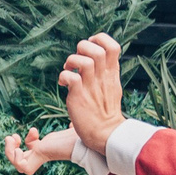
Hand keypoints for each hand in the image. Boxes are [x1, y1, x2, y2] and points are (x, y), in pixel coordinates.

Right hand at [2, 124, 78, 174]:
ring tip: (11, 139)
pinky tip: (20, 149)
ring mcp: (40, 158)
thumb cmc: (79, 136)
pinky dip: (16, 158)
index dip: (28, 140)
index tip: (34, 130)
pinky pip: (22, 167)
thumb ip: (70, 127)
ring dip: (9, 152)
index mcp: (48, 150)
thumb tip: (72, 124)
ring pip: (18, 165)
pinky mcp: (39, 159)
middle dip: (10, 148)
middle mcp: (42, 156)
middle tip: (12, 137)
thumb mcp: (69, 130)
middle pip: (20, 161)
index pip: (31, 151)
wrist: (84, 140)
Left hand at [60, 32, 126, 153]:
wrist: (106, 134)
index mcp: (112, 73)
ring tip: (68, 70)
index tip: (90, 47)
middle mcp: (103, 77)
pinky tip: (63, 84)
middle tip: (76, 61)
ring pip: (83, 60)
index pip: (112, 45)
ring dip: (71, 61)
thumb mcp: (112, 86)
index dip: (99, 40)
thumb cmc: (105, 111)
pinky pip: (70, 77)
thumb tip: (97, 55)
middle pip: (96, 49)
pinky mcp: (79, 96)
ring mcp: (91, 86)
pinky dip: (63, 76)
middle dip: (82, 48)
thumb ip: (106, 70)